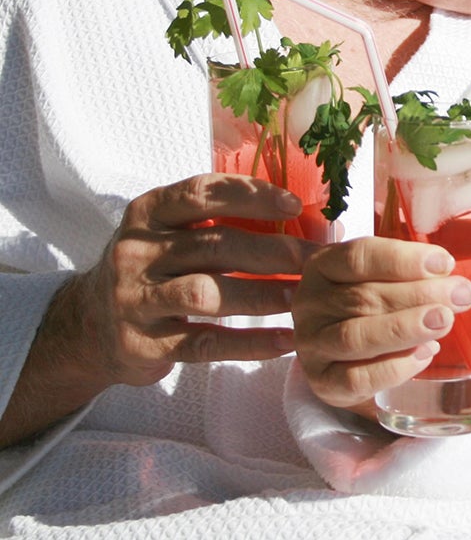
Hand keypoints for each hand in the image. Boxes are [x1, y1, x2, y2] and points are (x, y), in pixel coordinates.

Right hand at [0, 173, 318, 446]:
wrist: (87, 327)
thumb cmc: (151, 266)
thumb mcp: (168, 231)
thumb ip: (219, 220)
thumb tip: (299, 214)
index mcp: (147, 213)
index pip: (202, 194)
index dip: (250, 196)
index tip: (294, 204)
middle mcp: (136, 252)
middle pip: (215, 246)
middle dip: (273, 252)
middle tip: (315, 259)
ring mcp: (135, 300)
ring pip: (208, 294)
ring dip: (262, 295)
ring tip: (303, 297)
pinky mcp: (143, 345)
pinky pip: (205, 344)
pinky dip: (250, 343)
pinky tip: (285, 340)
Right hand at [292, 236, 470, 417]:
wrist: (345, 358)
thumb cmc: (369, 308)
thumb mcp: (380, 280)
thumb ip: (410, 274)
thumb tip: (458, 281)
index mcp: (323, 266)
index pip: (360, 256)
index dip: (404, 259)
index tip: (445, 264)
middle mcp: (310, 303)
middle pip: (366, 296)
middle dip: (420, 294)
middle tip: (461, 295)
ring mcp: (311, 345)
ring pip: (358, 335)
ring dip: (407, 327)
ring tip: (444, 320)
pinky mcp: (322, 383)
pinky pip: (357, 378)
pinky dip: (395, 366)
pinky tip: (425, 354)